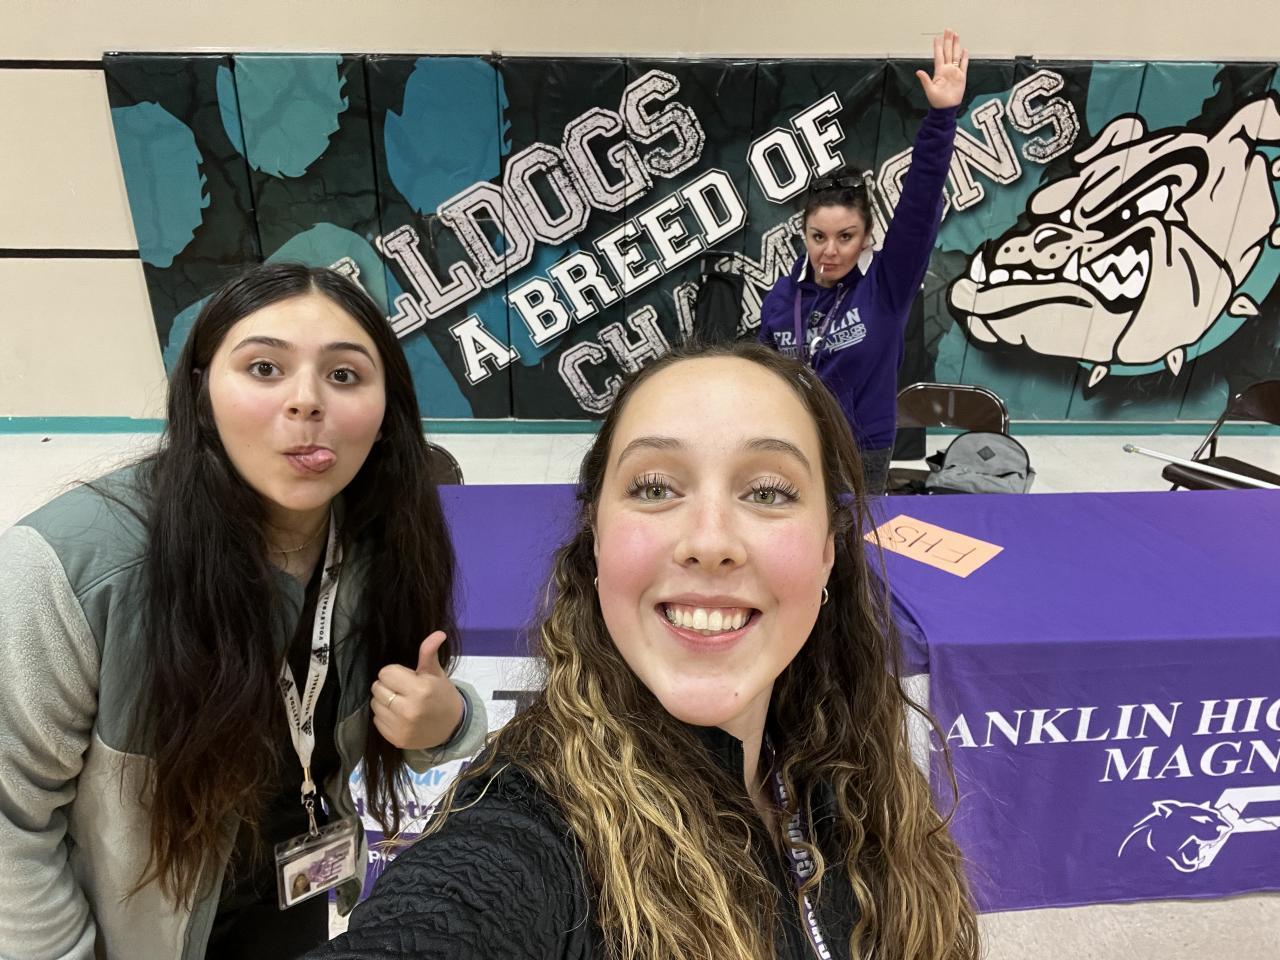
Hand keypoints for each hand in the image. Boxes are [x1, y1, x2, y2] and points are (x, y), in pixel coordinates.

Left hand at [370, 631, 464, 750]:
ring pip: (374, 704)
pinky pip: (376, 720)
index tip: (406, 678)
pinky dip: (385, 717)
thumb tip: (438, 633)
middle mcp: (409, 709)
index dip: (395, 673)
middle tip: (403, 690)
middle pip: (377, 688)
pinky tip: (399, 716)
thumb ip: (429, 653)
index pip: (386, 672)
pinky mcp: (395, 739)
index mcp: (420, 689)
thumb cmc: (442, 695)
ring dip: (384, 701)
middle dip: (388, 686)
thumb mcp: (436, 673)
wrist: (452, 727)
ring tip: (400, 702)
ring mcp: (401, 727)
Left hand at [916, 28, 967, 109]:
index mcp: (939, 72)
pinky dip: (964, 57)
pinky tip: (964, 50)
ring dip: (956, 45)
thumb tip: (918, 72)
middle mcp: (947, 69)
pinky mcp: (961, 77)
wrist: (947, 108)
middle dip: (948, 40)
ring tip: (956, 35)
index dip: (938, 46)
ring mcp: (954, 72)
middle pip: (948, 51)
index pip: (938, 55)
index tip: (937, 37)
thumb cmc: (937, 101)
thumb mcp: (929, 90)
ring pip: (955, 55)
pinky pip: (963, 65)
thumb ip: (925, 80)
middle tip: (948, 30)